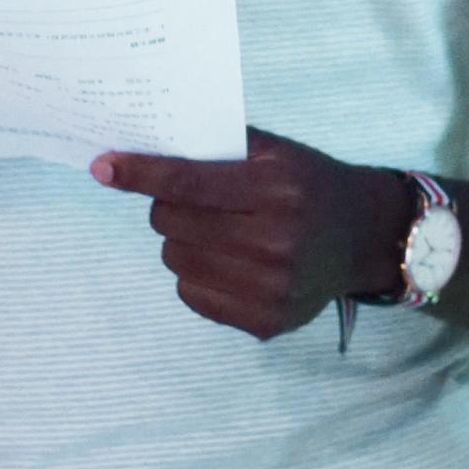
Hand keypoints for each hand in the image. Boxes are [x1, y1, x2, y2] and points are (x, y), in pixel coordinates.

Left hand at [91, 132, 404, 340]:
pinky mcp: (266, 321)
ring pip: (177, 260)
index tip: (104, 166)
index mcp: (278, 190)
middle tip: (189, 200)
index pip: (188, 183)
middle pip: (173, 223)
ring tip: (213, 231)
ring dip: (181, 241)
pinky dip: (195, 275)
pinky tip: (224, 261)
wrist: (364, 237)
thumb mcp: (277, 152)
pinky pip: (192, 296)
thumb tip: (148, 147)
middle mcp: (276, 242)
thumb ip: (219, 146)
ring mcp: (271, 288)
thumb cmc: (310, 185)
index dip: (140, 174)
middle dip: (166, 206)